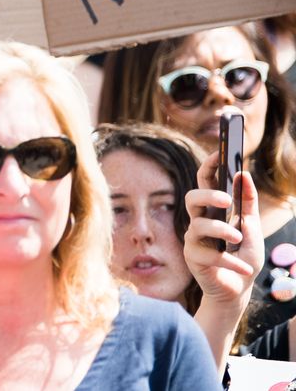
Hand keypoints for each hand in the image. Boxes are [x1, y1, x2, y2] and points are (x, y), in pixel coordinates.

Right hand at [184, 151, 261, 308]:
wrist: (238, 289)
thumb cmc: (243, 256)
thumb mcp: (253, 228)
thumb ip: (249, 203)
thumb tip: (244, 174)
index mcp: (213, 210)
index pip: (205, 181)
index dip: (208, 166)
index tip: (219, 154)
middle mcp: (199, 221)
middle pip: (191, 198)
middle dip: (207, 196)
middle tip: (226, 200)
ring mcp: (194, 239)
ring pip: (198, 225)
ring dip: (221, 231)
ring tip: (238, 239)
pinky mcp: (193, 258)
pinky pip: (210, 256)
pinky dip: (231, 262)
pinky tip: (244, 269)